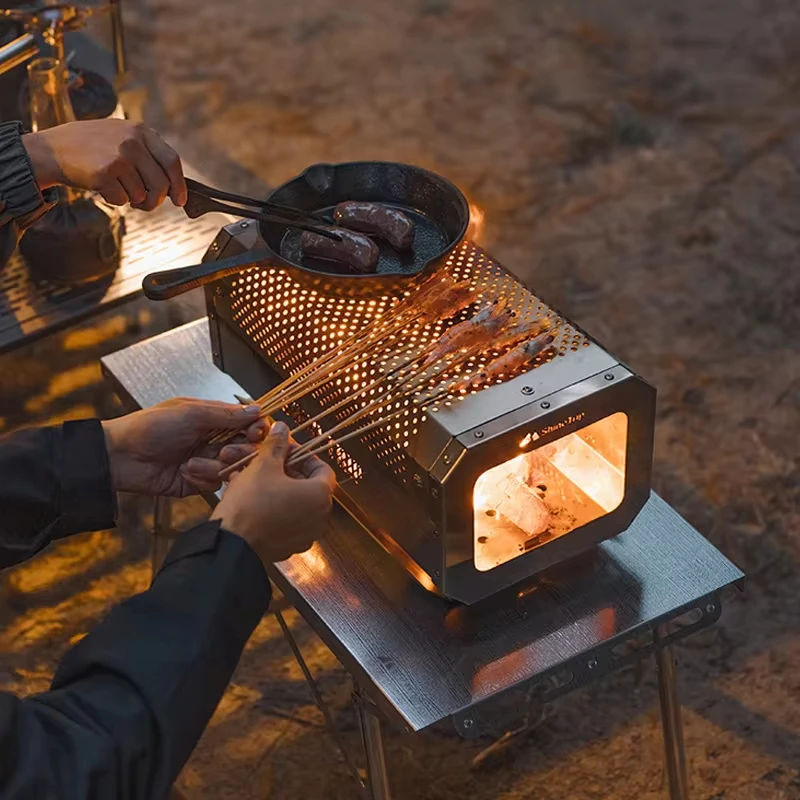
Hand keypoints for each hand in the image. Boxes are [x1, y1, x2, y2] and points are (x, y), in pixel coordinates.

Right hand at [23, 119, 187, 209]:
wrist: (52, 149)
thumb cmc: (90, 147)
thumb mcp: (121, 136)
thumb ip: (147, 153)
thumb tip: (173, 184)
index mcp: (140, 131)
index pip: (172, 161)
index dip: (179, 184)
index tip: (180, 200)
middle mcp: (133, 142)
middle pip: (161, 184)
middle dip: (155, 200)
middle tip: (145, 204)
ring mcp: (119, 157)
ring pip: (141, 195)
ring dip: (131, 200)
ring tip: (115, 186)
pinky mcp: (105, 173)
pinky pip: (122, 200)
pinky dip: (114, 200)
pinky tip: (101, 186)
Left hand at [102, 398, 265, 496]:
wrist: (120, 456)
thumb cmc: (149, 427)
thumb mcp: (191, 413)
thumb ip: (226, 414)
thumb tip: (256, 410)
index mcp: (211, 418)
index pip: (247, 423)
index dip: (256, 428)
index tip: (256, 432)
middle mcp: (212, 439)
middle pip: (245, 447)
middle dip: (238, 451)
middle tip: (224, 452)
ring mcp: (205, 461)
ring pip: (231, 467)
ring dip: (214, 466)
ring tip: (192, 463)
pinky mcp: (196, 481)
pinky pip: (214, 484)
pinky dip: (202, 478)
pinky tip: (185, 472)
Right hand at [211, 421, 336, 564]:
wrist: (230, 545)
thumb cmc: (251, 504)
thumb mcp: (263, 465)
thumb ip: (276, 445)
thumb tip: (282, 428)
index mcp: (320, 496)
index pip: (323, 469)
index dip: (304, 455)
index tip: (286, 450)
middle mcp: (319, 518)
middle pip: (306, 485)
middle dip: (284, 469)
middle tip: (265, 461)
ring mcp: (304, 535)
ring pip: (292, 502)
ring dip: (275, 487)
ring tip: (252, 477)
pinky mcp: (287, 546)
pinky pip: (283, 520)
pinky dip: (271, 507)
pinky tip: (249, 497)